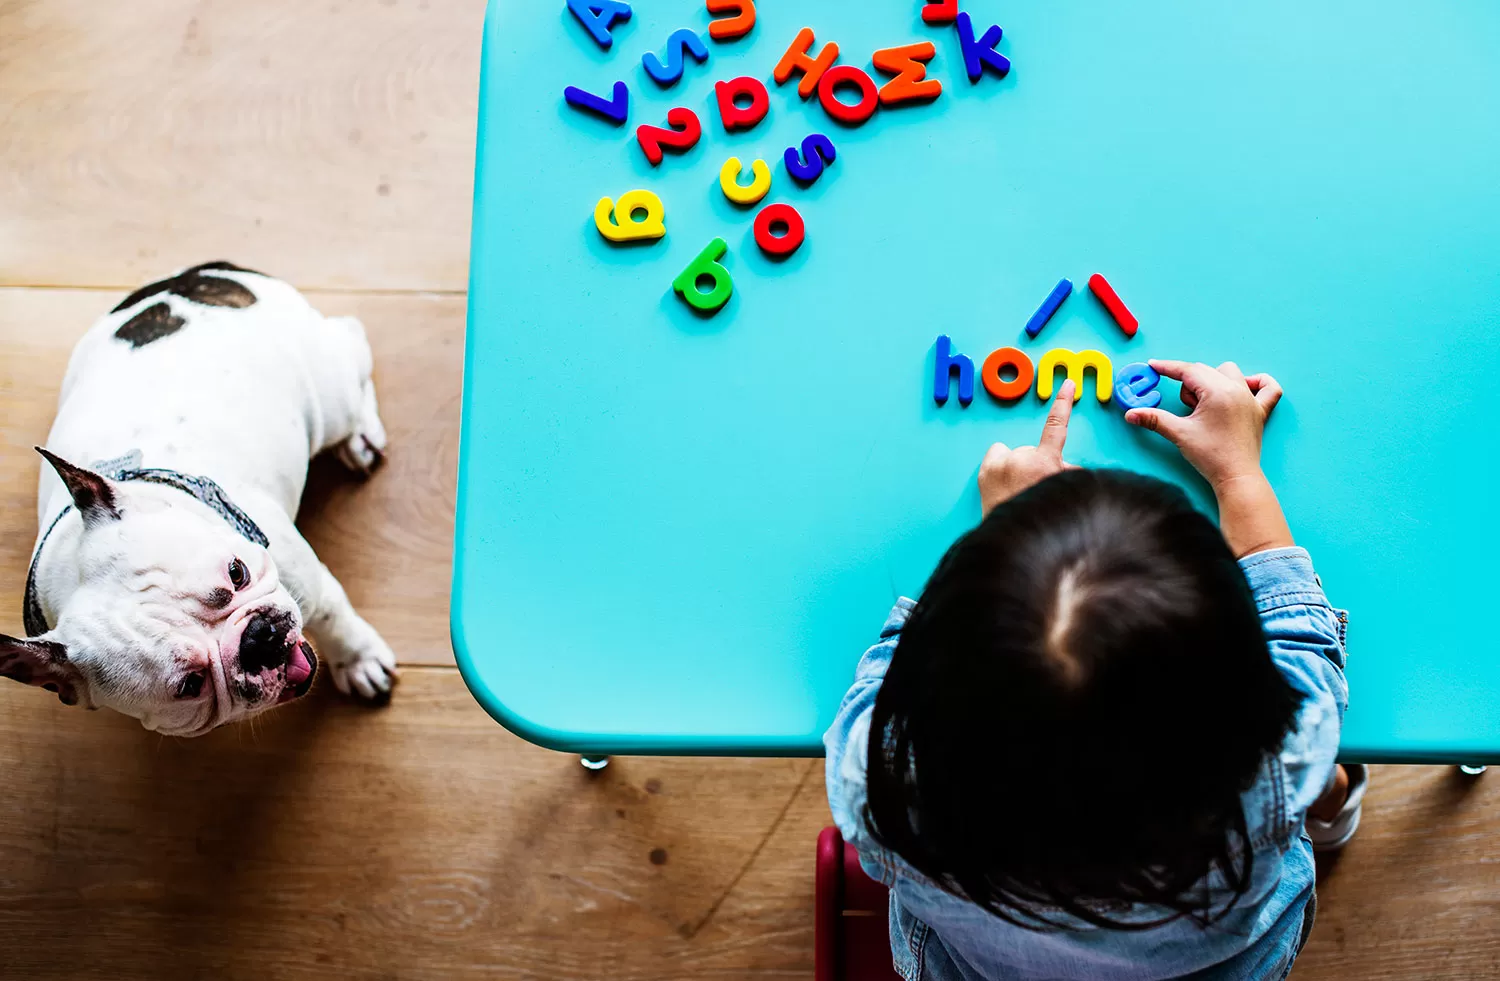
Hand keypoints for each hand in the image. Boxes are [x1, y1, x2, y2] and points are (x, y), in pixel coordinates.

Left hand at [978, 380, 1076, 515]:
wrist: (1013, 538)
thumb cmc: (1041, 515)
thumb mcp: (1061, 492)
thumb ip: (1066, 475)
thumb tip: (1068, 468)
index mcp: (1045, 463)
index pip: (1056, 427)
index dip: (1063, 404)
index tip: (1067, 384)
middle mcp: (1021, 458)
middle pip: (1033, 451)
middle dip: (1036, 464)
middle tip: (1032, 488)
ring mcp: (1000, 464)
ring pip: (1014, 455)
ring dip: (1017, 467)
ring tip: (1015, 491)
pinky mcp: (984, 470)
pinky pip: (997, 456)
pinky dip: (999, 465)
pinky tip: (1001, 484)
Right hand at [1123, 361, 1281, 489]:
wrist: (1236, 477)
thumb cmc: (1210, 456)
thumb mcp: (1179, 434)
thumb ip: (1154, 419)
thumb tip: (1130, 414)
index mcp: (1218, 392)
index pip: (1189, 370)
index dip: (1168, 367)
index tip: (1154, 365)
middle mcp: (1237, 389)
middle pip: (1206, 371)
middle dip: (1189, 384)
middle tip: (1185, 408)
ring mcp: (1252, 399)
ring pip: (1230, 373)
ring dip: (1213, 380)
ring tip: (1205, 404)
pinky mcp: (1260, 411)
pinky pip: (1268, 387)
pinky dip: (1257, 382)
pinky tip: (1245, 387)